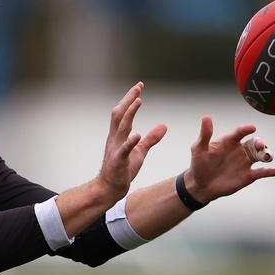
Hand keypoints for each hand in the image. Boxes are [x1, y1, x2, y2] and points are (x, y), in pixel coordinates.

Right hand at [97, 82, 167, 198]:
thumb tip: (164, 125)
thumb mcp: (141, 151)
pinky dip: (130, 141)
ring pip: (121, 127)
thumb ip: (151, 138)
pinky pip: (124, 149)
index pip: (123, 112)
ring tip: (138, 101)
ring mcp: (115, 148)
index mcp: (119, 134)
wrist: (111, 187)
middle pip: (120, 114)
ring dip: (130, 113)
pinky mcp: (118, 161)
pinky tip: (137, 134)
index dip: (130, 99)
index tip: (139, 86)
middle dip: (128, 99)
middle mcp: (115, 138)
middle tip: (138, 87)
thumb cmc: (124, 168)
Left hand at [186, 116, 274, 202]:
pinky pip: (262, 172)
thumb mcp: (199, 148)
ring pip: (261, 155)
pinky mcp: (248, 175)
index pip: (239, 133)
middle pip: (254, 143)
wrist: (201, 184)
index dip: (246, 129)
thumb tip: (206, 117)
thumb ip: (205, 134)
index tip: (252, 128)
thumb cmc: (199, 164)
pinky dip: (270, 171)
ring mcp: (245, 162)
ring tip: (267, 157)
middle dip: (259, 143)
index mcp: (229, 141)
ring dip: (267, 154)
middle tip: (259, 145)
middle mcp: (240, 150)